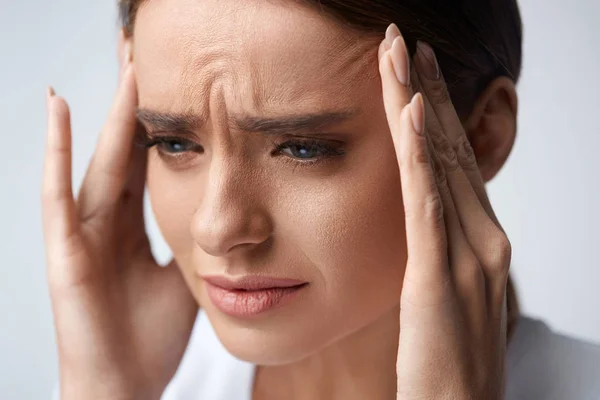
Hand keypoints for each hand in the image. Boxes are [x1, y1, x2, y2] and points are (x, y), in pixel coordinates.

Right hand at [42, 53, 197, 398]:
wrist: (126, 387)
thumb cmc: (151, 338)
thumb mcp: (181, 277)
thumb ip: (189, 242)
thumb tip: (215, 216)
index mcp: (133, 229)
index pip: (146, 166)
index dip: (159, 127)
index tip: (177, 88)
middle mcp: (106, 223)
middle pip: (123, 153)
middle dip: (136, 105)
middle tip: (146, 55)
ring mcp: (82, 235)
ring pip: (95, 161)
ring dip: (108, 113)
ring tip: (122, 65)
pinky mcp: (65, 253)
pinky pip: (59, 195)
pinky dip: (55, 152)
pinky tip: (57, 109)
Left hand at [378, 25, 510, 398]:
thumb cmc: (447, 358)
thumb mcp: (443, 292)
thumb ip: (438, 252)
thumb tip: (422, 223)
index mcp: (479, 238)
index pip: (453, 160)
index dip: (435, 112)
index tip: (414, 74)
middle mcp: (483, 236)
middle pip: (450, 147)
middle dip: (427, 90)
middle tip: (406, 42)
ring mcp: (467, 252)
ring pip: (439, 162)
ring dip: (418, 103)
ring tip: (401, 55)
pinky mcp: (439, 273)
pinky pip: (429, 202)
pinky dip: (423, 154)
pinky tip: (414, 114)